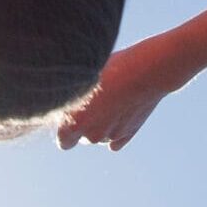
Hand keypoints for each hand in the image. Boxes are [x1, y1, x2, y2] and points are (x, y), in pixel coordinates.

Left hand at [55, 36, 175, 152]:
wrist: (148, 69)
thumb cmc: (112, 66)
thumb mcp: (83, 76)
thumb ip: (69, 95)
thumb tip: (58, 97)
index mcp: (75, 123)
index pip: (62, 140)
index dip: (65, 125)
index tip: (70, 110)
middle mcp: (92, 135)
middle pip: (81, 138)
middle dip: (83, 125)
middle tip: (91, 101)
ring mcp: (112, 136)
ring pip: (99, 137)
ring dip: (100, 125)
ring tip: (109, 98)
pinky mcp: (129, 135)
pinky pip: (115, 140)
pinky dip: (115, 129)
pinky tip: (119, 109)